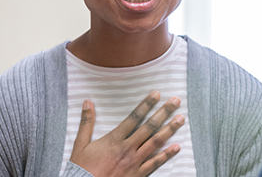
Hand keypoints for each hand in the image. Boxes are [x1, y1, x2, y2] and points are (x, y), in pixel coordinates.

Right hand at [69, 91, 184, 176]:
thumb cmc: (82, 169)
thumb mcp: (80, 145)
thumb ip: (86, 123)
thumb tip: (87, 102)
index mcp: (114, 139)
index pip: (134, 117)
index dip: (146, 104)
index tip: (157, 94)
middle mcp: (127, 148)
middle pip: (149, 127)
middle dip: (164, 112)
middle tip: (176, 101)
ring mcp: (134, 162)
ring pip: (156, 142)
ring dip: (170, 130)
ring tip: (181, 119)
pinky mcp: (137, 174)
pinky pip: (155, 163)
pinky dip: (167, 155)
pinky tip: (177, 147)